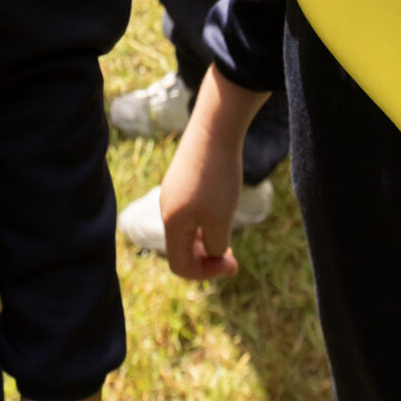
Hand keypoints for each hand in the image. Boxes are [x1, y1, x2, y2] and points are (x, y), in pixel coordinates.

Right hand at [158, 68, 267, 279]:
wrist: (215, 127)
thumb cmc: (218, 177)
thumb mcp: (220, 220)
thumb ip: (213, 245)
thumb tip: (211, 252)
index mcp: (171, 222)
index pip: (180, 265)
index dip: (205, 273)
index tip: (232, 264)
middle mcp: (166, 207)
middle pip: (182, 248)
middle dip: (207, 257)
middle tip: (233, 257)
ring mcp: (173, 191)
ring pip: (187, 229)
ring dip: (208, 238)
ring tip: (228, 230)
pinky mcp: (183, 177)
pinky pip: (191, 210)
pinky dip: (206, 220)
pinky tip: (224, 207)